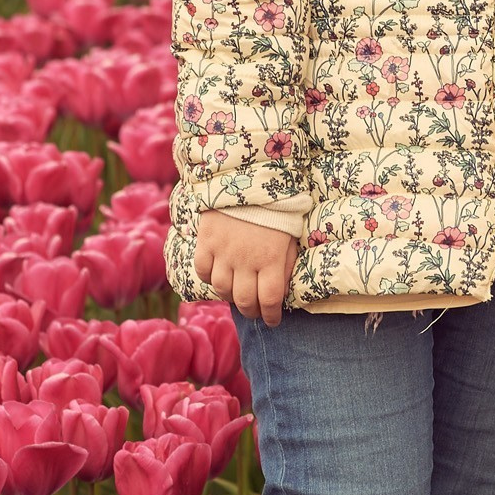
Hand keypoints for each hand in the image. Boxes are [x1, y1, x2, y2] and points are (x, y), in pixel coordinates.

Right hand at [194, 211, 297, 325]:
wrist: (249, 175)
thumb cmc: (278, 205)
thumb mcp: (292, 233)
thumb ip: (287, 261)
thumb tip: (283, 288)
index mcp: (272, 258)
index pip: (270, 300)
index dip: (271, 316)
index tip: (273, 320)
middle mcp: (246, 260)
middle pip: (244, 301)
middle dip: (251, 311)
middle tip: (254, 311)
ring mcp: (223, 251)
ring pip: (221, 289)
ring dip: (230, 296)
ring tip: (236, 292)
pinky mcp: (206, 240)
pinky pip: (202, 270)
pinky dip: (208, 277)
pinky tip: (217, 274)